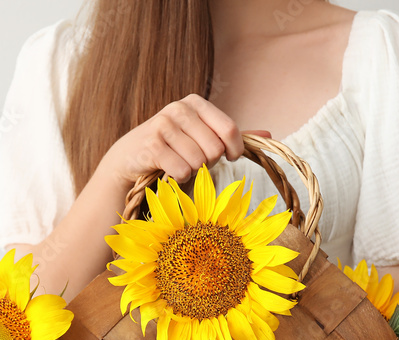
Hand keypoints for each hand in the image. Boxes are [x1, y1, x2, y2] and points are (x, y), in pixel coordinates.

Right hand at [98, 92, 270, 186]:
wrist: (130, 159)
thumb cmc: (173, 148)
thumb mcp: (202, 138)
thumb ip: (232, 136)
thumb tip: (269, 134)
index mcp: (196, 103)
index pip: (230, 130)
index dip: (235, 150)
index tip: (229, 158)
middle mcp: (179, 108)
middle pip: (216, 149)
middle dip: (208, 162)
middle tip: (192, 161)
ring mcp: (164, 125)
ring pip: (199, 161)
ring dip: (192, 171)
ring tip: (178, 164)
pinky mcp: (152, 144)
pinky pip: (182, 170)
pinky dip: (178, 178)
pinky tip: (166, 171)